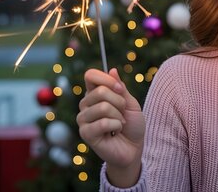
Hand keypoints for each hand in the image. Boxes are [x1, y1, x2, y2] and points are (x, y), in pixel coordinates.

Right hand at [77, 68, 144, 185]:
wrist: (133, 148)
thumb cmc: (132, 125)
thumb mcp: (130, 103)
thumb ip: (121, 88)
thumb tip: (112, 70)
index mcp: (94, 94)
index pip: (90, 75)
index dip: (107, 79)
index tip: (121, 89)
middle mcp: (85, 105)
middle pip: (100, 91)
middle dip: (119, 102)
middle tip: (122, 113)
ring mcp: (83, 119)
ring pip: (103, 107)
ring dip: (118, 116)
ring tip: (119, 124)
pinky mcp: (85, 133)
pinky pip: (103, 122)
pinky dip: (116, 126)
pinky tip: (115, 132)